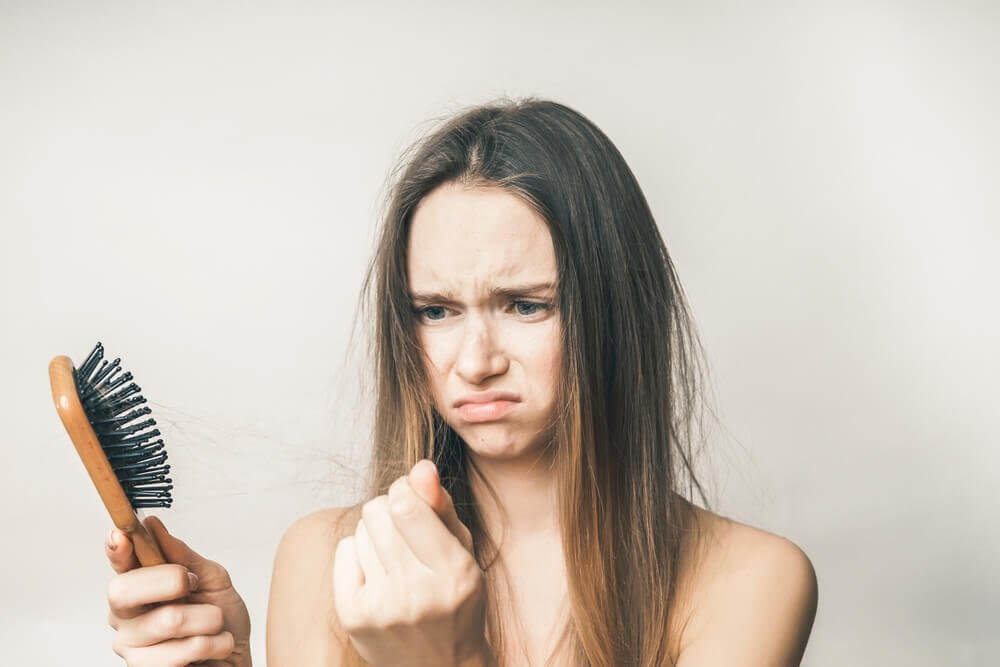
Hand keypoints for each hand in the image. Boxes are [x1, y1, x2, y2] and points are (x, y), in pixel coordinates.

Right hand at [105, 515, 251, 665]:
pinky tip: (213, 647)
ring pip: (168, 620)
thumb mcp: (211, 580)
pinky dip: (212, 644)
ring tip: (215, 626)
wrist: (236, 658)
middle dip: (171, 581)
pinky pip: (180, 653)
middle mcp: (126, 617)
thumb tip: (153, 526)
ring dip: (208, 620)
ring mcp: (131, 647)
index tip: (121, 535)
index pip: (118, 565)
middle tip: (193, 586)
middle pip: (125, 591)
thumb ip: (183, 556)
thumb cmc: (222, 619)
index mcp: (139, 587)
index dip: (116, 550)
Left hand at [333, 460, 495, 666]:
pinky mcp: (353, 616)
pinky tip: (375, 571)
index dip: (404, 490)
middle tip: (403, 531)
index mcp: (453, 573)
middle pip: (378, 513)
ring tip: (393, 558)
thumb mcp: (462, 551)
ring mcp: (381, 607)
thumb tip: (421, 466)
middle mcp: (416, 592)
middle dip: (388, 510)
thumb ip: (441, 507)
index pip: (407, 506)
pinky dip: (356, 553)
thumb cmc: (455, 601)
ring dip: (374, 533)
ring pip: (360, 530)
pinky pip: (343, 551)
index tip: (411, 498)